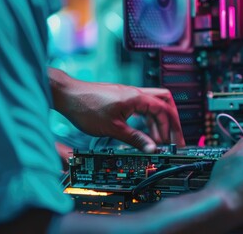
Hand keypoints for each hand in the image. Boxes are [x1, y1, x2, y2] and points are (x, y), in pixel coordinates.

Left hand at [50, 69, 184, 152]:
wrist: (67, 95)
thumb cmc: (85, 107)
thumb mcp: (113, 128)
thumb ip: (135, 139)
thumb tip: (151, 148)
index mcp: (136, 98)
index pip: (163, 111)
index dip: (169, 128)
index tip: (169, 143)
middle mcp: (135, 93)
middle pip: (165, 102)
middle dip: (172, 120)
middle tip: (174, 137)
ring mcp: (129, 94)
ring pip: (154, 104)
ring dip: (159, 121)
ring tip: (159, 139)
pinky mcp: (122, 98)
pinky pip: (142, 106)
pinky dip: (148, 118)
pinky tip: (145, 130)